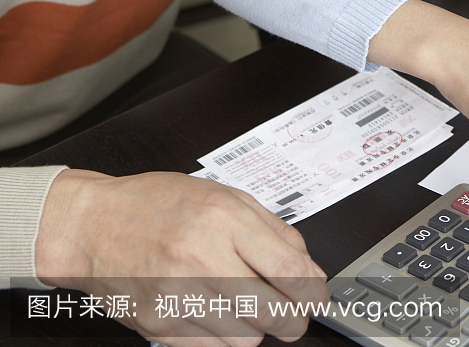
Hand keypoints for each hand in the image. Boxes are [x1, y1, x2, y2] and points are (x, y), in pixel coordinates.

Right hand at [35, 169, 327, 345]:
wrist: (91, 225)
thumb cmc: (157, 205)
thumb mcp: (226, 197)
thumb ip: (275, 232)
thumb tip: (310, 270)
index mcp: (224, 220)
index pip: (288, 270)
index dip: (312, 292)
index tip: (316, 298)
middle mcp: (201, 259)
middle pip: (271, 312)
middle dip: (293, 320)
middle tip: (294, 315)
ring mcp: (177, 296)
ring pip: (245, 338)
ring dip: (258, 330)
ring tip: (251, 311)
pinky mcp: (158, 324)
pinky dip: (226, 339)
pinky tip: (222, 318)